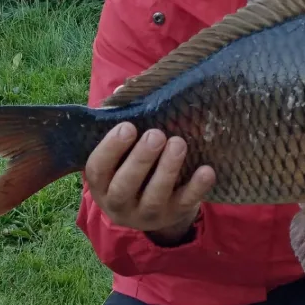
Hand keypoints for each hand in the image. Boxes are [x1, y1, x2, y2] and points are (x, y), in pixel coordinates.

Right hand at [84, 121, 215, 240]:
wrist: (152, 209)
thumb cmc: (131, 167)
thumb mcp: (119, 152)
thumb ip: (119, 123)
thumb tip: (123, 89)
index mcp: (101, 184)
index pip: (98, 168)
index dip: (111, 148)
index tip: (128, 126)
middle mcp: (119, 203)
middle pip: (125, 185)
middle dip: (141, 159)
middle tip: (156, 135)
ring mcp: (146, 213)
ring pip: (155, 196)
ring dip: (167, 169)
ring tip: (178, 143)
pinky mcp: (174, 215)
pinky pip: (185, 204)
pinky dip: (197, 188)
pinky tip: (206, 170)